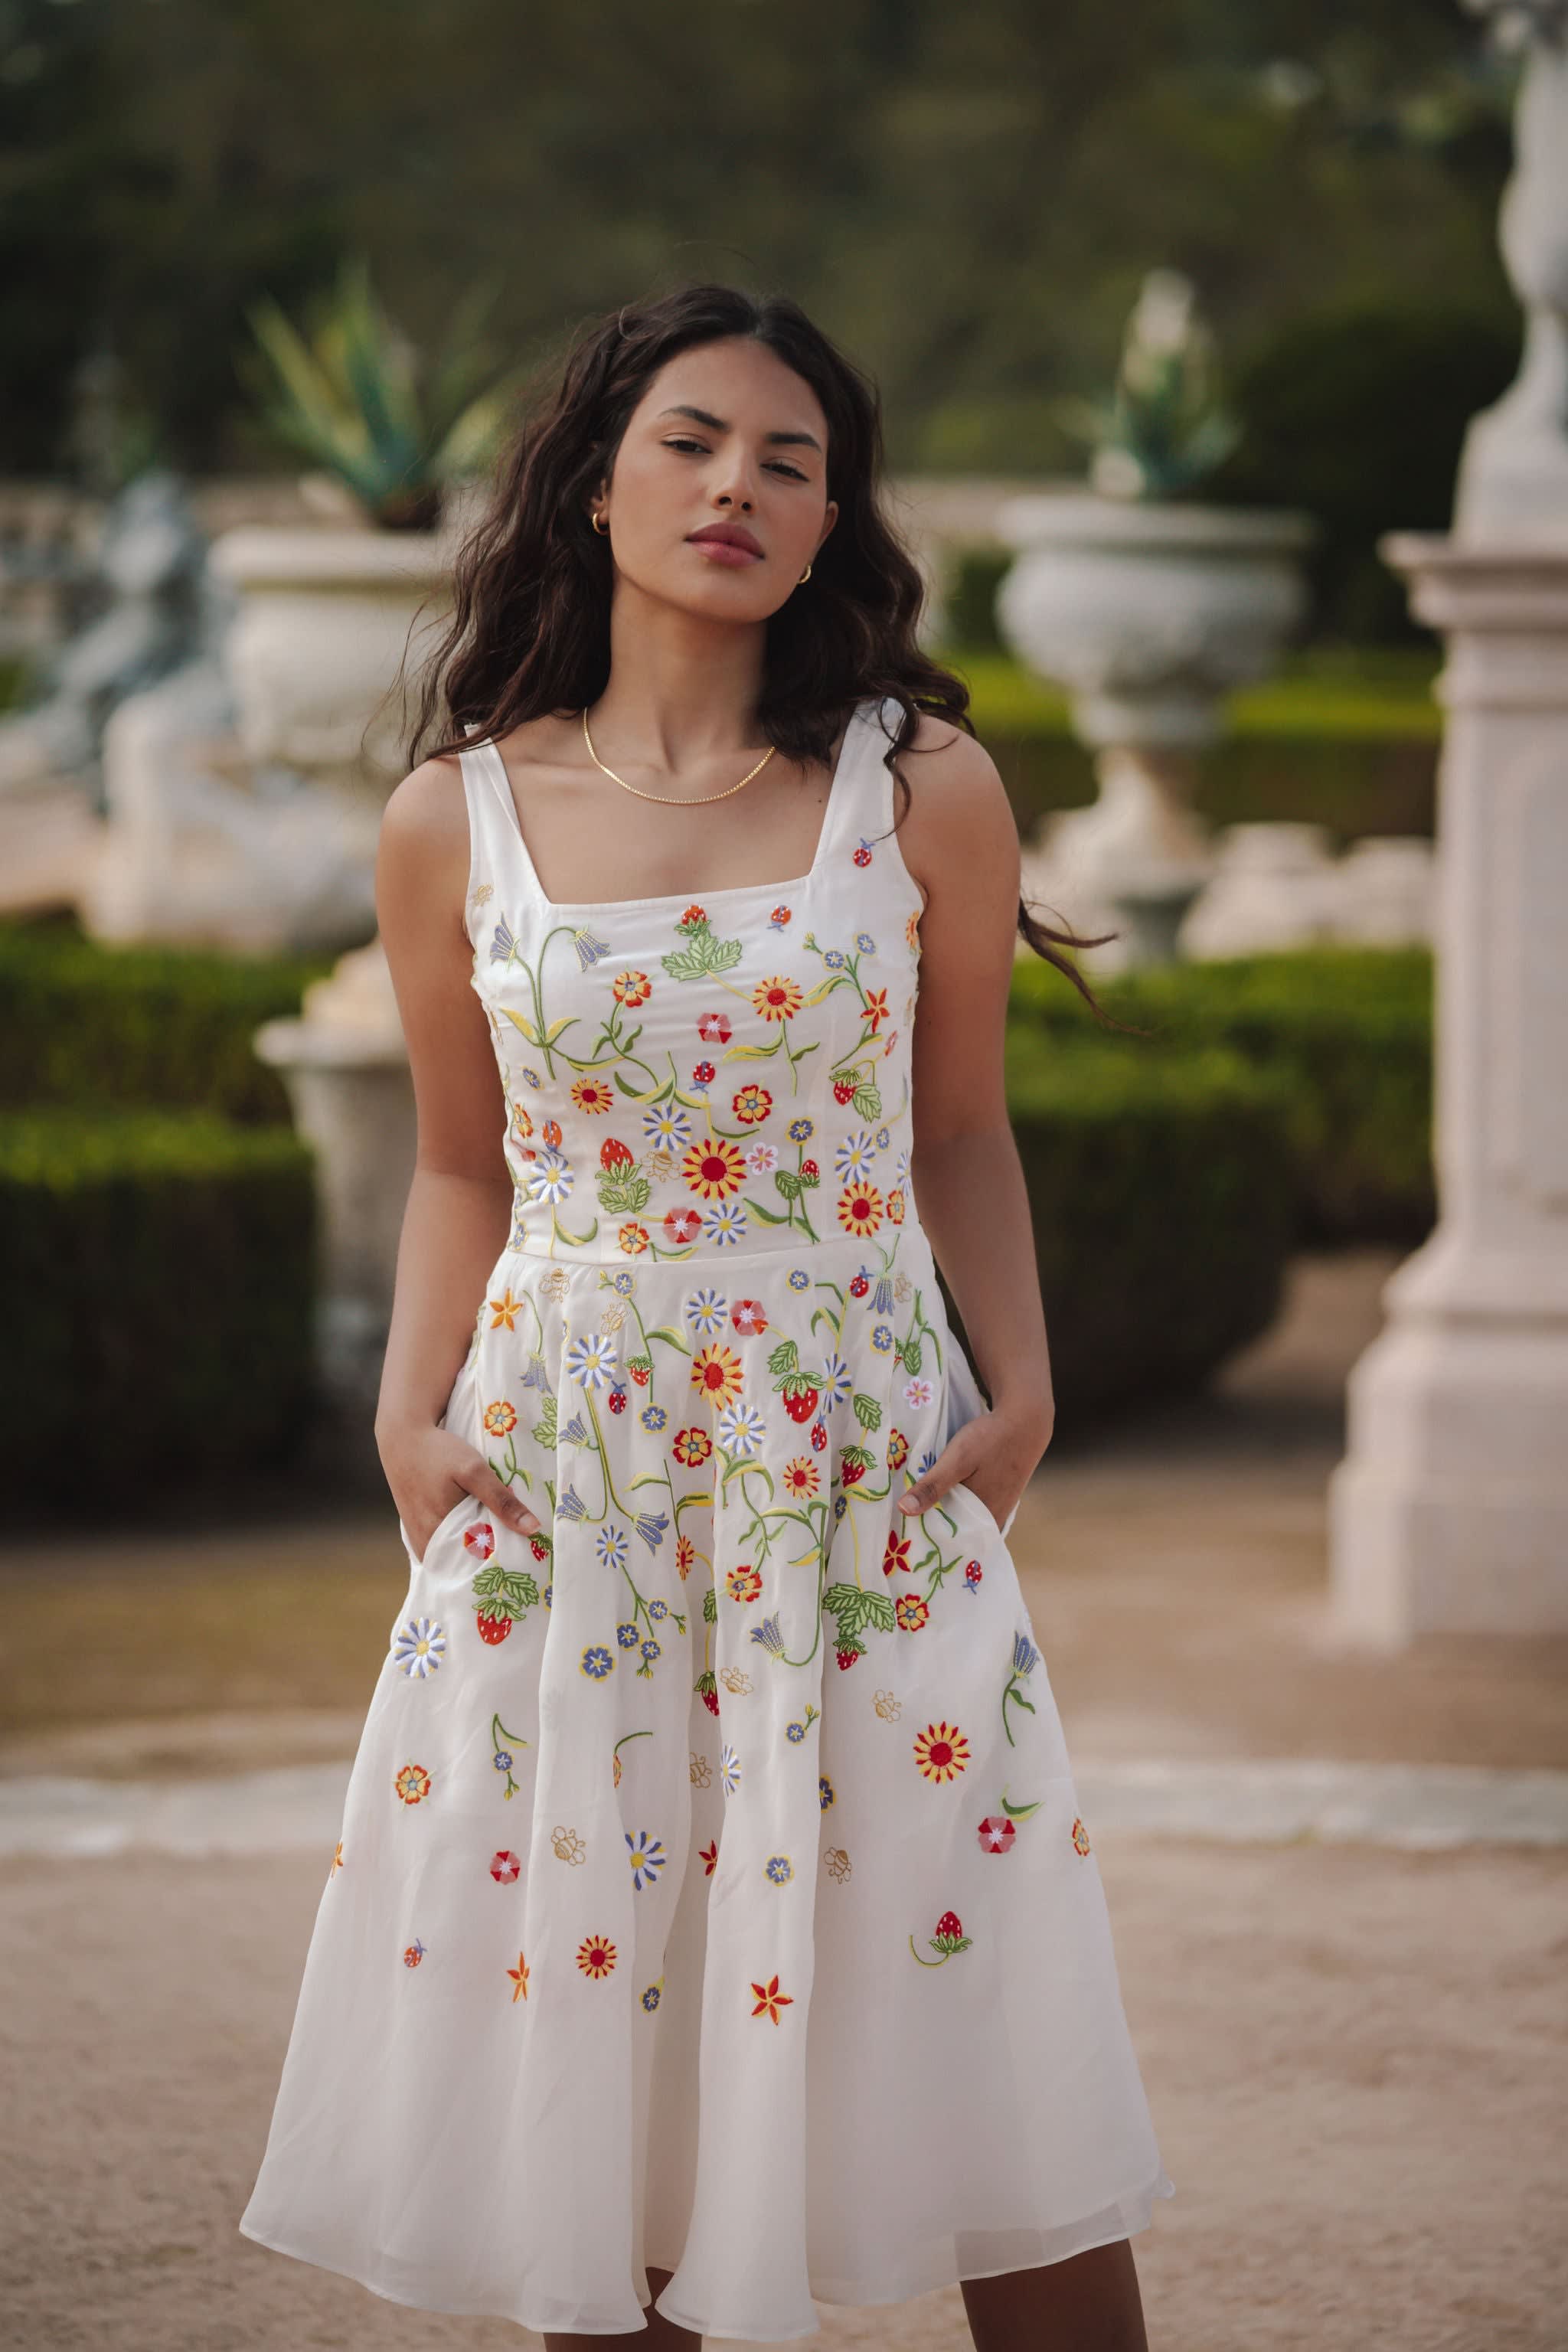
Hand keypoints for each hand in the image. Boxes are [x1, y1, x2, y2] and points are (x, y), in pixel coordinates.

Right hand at [380, 1421, 540, 1560]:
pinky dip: (461, 1541)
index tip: (525, 1562)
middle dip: (490, 1560)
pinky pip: (444, 1546)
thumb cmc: (438, 1453)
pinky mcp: (417, 1530)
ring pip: (454, 1555)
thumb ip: (501, 1501)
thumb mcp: (474, 1471)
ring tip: (504, 1542)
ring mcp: (420, 1539)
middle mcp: (426, 1545)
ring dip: (476, 1550)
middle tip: (520, 1554)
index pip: (474, 1567)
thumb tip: (533, 1530)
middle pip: (464, 1564)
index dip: (500, 1566)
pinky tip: (479, 1530)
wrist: (403, 1438)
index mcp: (438, 1536)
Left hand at [895, 1395, 1053, 1533]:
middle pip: (958, 1532)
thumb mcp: (957, 1460)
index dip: (928, 1540)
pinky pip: (975, 1508)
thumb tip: (903, 1511)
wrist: (1025, 1421)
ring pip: (966, 1519)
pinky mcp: (1000, 1495)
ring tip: (919, 1511)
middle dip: (934, 1528)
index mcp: (983, 1518)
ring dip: (946, 1515)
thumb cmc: (990, 1440)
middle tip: (905, 1525)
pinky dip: (959, 1504)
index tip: (905, 1537)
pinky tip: (945, 1495)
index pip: (950, 1542)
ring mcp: (999, 1507)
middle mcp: (993, 1518)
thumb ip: (933, 1486)